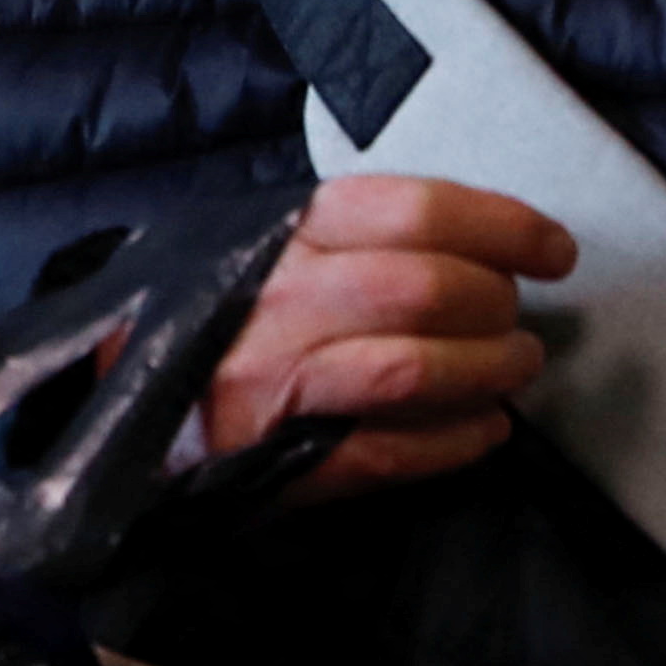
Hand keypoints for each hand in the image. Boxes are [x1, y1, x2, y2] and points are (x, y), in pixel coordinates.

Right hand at [203, 173, 575, 508]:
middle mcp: (276, 299)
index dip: (502, 227)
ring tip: (514, 370)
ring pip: (412, 370)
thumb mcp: (260, 241)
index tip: (552, 250)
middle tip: (515, 321)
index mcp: (281, 231)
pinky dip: (455, 442)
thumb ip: (350, 235)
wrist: (112, 396)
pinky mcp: (277, 455)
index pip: (413, 210)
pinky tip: (485, 431)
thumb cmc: (210, 313)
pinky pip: (389, 451)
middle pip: (423, 289)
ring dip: (487, 372)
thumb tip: (475, 241)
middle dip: (495, 306)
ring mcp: (273, 381)